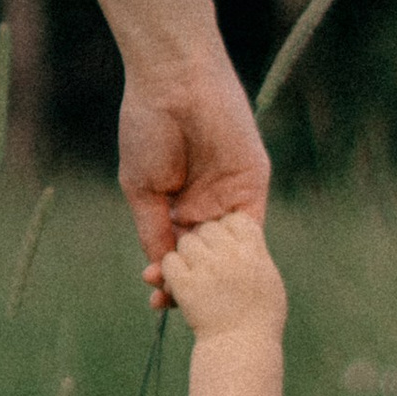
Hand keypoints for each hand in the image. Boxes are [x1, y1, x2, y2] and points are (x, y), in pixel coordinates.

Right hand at [119, 48, 270, 293]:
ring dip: (219, 275)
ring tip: (204, 303)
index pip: (180, 251)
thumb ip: (154, 230)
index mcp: (177, 203)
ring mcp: (231, 193)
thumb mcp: (143, 189)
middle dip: (196, 284)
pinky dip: (242, 254)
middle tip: (181, 311)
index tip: (158, 305)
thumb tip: (161, 271)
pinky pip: (252, 227)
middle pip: (206, 256)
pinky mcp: (253, 182)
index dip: (172, 279)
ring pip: (229, 248)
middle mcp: (206, 201)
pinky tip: (228, 278)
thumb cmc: (149, 129)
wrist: (173, 84)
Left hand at [158, 209, 287, 340]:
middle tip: (207, 262)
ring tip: (195, 276)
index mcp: (254, 252)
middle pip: (208, 228)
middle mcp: (231, 256)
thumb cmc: (260, 318)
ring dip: (186, 256)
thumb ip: (256, 255)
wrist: (241, 349)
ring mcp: (207, 269)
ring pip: (186, 243)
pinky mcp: (186, 285)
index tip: (227, 246)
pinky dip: (170, 271)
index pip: (236, 220)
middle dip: (204, 241)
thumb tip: (246, 239)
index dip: (228, 229)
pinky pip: (169, 262)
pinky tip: (178, 284)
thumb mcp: (268, 280)